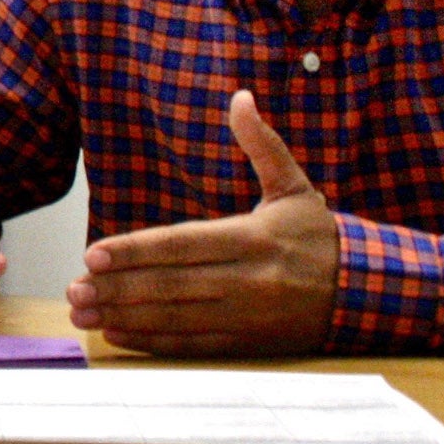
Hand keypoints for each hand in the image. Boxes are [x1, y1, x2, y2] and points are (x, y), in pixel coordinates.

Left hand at [66, 90, 337, 355]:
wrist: (369, 291)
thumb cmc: (319, 235)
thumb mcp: (294, 185)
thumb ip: (262, 144)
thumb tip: (241, 97)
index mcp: (253, 238)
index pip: (182, 244)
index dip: (136, 250)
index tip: (93, 254)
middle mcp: (249, 279)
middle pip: (172, 285)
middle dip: (118, 288)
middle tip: (74, 288)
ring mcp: (249, 317)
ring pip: (176, 318)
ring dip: (125, 317)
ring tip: (83, 312)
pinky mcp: (250, 345)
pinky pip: (194, 346)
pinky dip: (153, 342)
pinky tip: (118, 334)